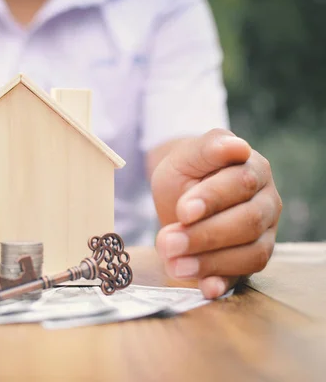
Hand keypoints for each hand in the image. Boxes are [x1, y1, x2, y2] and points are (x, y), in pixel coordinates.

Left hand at [151, 129, 282, 297]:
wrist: (182, 193)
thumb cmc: (187, 172)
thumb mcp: (187, 156)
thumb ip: (208, 149)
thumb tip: (237, 147)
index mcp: (254, 169)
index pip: (241, 184)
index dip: (212, 199)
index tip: (183, 211)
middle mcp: (266, 202)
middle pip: (247, 222)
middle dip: (205, 235)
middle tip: (168, 242)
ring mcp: (262, 234)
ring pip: (251, 253)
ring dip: (210, 262)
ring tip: (174, 265)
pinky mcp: (248, 260)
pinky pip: (244, 276)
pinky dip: (224, 283)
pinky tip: (205, 288)